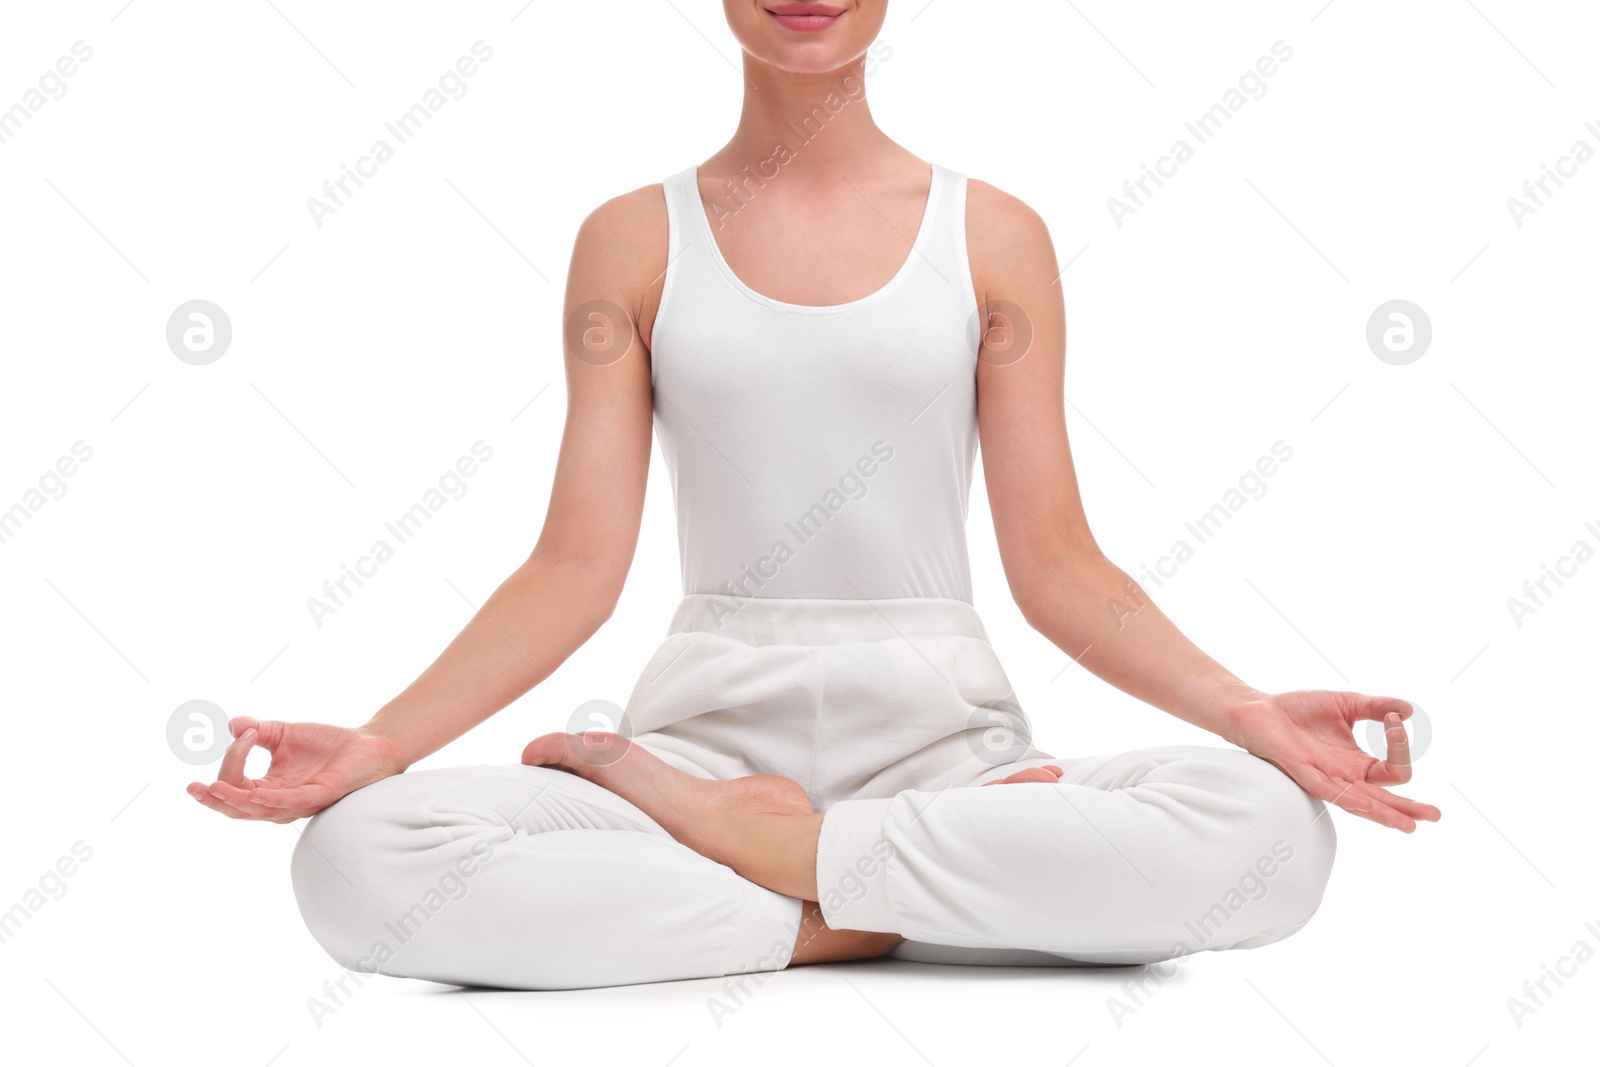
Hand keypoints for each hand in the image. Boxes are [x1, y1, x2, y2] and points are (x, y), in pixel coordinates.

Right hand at [185, 717, 404, 822]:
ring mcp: (300, 802)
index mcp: (269, 789)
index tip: (242, 733)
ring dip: (236, 800)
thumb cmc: (327, 744)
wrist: (368, 743)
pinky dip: (271, 800)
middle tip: (193, 788)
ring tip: (215, 788)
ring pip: (260, 810)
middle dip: (214, 800)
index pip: (236, 784)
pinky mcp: (320, 796)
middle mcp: (280, 802)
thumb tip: (231, 724)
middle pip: (238, 809)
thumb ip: (257, 731)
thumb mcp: (284, 734)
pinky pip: (291, 803)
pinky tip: (254, 794)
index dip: (230, 761)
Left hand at [1219, 690, 1441, 831]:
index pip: (1393, 770)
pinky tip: (1366, 805)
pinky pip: (1329, 791)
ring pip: (1360, 803)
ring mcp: (1325, 778)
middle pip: (1384, 799)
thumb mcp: (1347, 704)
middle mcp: (1344, 777)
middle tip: (1435, 816)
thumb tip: (1409, 711)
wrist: (1259, 707)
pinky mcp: (1303, 772)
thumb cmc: (1300, 710)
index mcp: (1357, 764)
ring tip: (1410, 825)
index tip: (1394, 718)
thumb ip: (1376, 707)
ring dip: (1385, 813)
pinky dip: (1349, 798)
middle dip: (1409, 808)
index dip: (1400, 746)